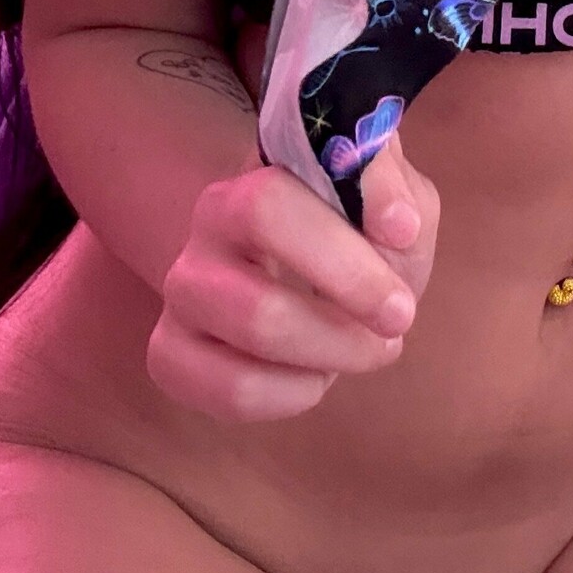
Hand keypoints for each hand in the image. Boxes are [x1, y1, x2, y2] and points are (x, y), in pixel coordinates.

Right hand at [147, 136, 438, 421]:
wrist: (299, 250)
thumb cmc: (347, 216)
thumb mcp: (384, 187)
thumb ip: (392, 187)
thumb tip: (398, 225)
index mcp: (250, 178)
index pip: (269, 209)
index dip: (338, 251)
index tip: (400, 266)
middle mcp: (203, 232)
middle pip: (256, 307)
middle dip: (340, 329)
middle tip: (399, 323)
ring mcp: (182, 295)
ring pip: (244, 355)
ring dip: (327, 357)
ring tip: (367, 347)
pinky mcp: (172, 352)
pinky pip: (230, 393)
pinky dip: (291, 394)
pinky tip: (319, 374)